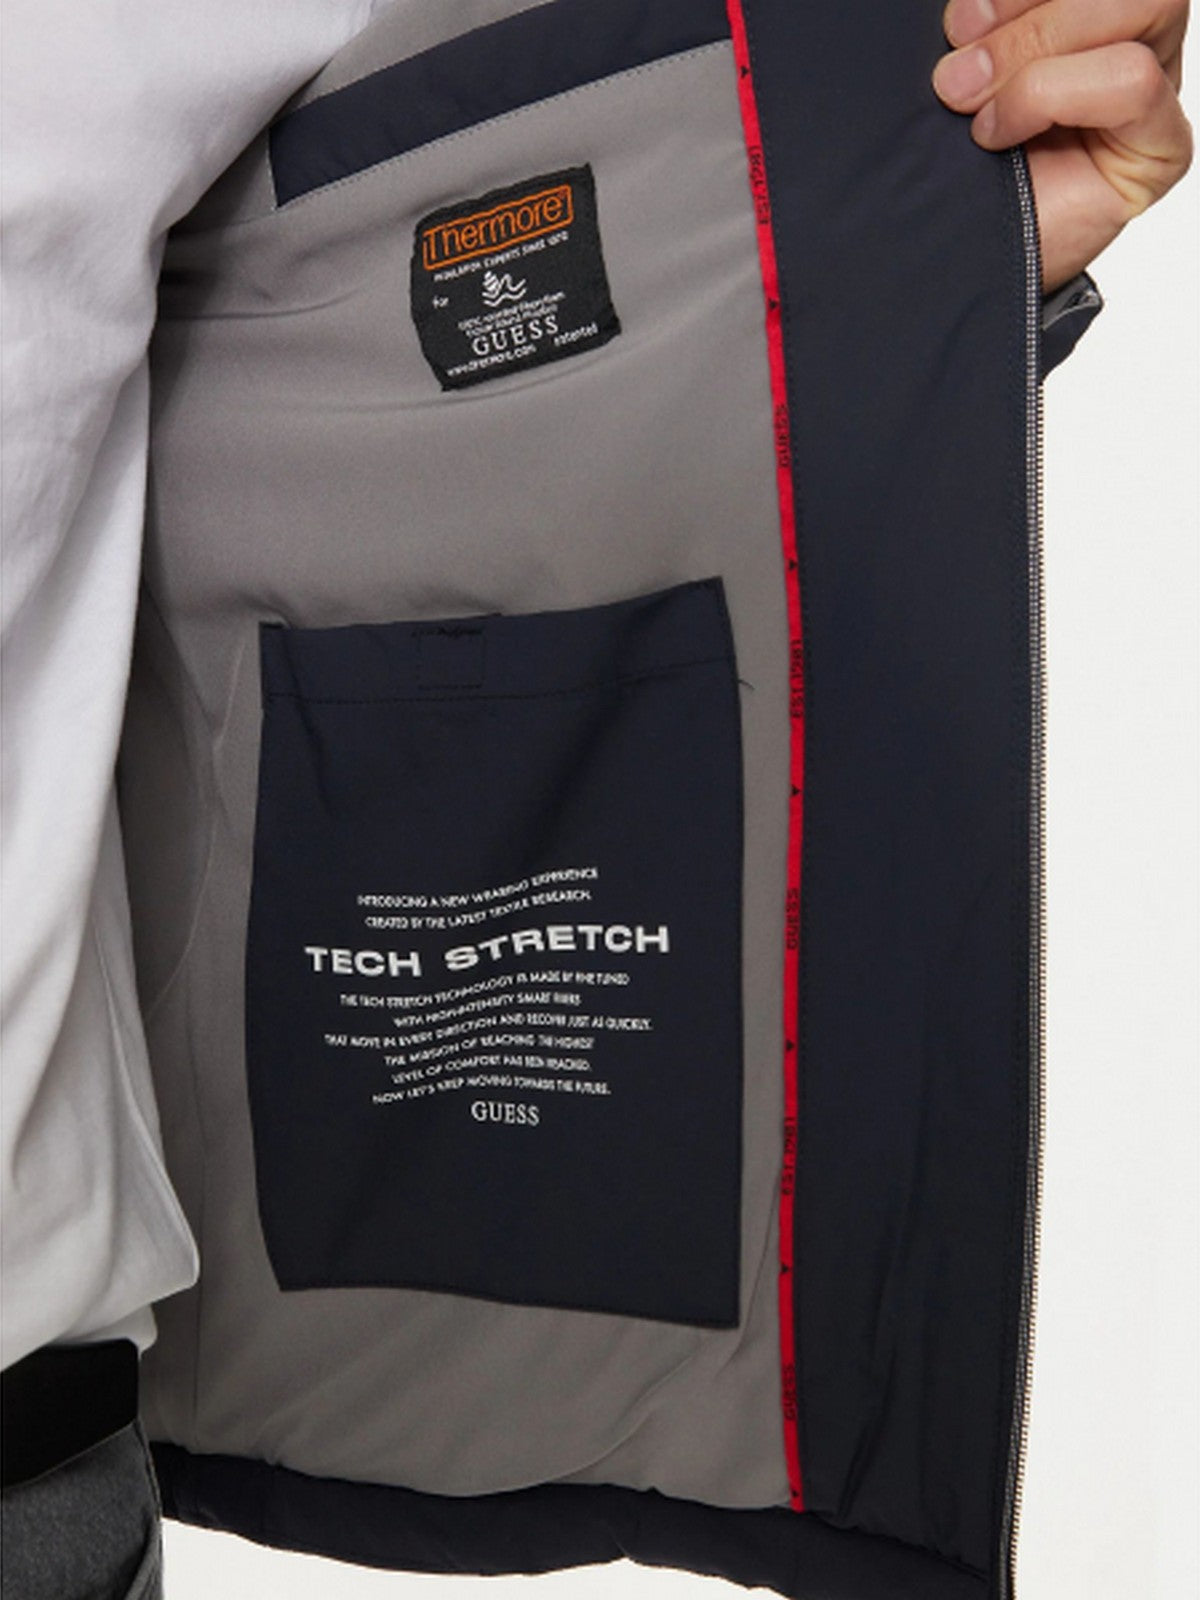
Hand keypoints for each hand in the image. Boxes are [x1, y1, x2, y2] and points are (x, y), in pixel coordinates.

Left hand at [932, 0, 1192, 291]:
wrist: (952, 260)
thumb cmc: (955, 166)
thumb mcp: (966, 72)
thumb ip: (988, 24)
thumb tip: (973, 3)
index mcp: (1089, 8)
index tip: (959, 23)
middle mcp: (1132, 36)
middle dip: (1030, 17)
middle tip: (957, 75)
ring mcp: (1154, 89)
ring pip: (1143, 6)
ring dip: (1039, 54)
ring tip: (972, 109)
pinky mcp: (1162, 145)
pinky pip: (1135, 83)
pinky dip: (1055, 96)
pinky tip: (998, 137)